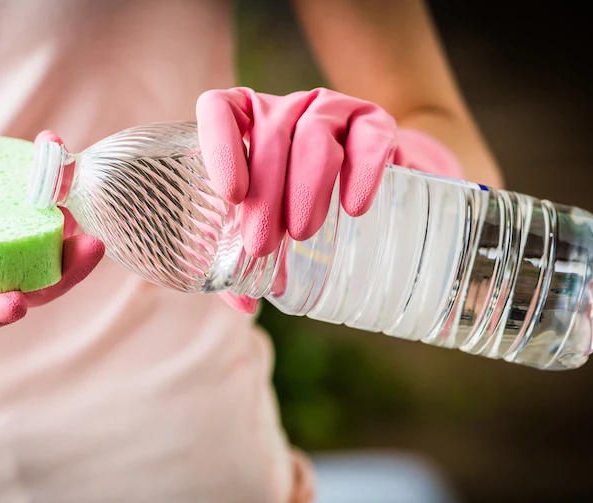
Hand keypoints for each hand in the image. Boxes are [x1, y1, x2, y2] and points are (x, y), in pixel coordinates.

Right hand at [0, 132, 103, 328]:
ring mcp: (2, 236)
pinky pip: (36, 198)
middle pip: (33, 282)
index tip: (15, 302)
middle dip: (67, 270)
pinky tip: (52, 147)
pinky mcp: (10, 208)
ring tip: (72, 184)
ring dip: (69, 217)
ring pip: (45, 241)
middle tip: (90, 247)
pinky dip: (49, 176)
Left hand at [196, 87, 462, 312]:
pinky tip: (354, 206)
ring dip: (306, 184)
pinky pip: (369, 136)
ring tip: (303, 232)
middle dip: (265, 193)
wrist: (365, 187)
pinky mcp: (374, 122)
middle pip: (269, 134)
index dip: (219, 145)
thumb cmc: (295, 209)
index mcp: (242, 126)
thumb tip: (243, 302)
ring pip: (315, 133)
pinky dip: (363, 169)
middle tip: (263, 245)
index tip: (232, 195)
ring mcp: (330, 110)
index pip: (218, 111)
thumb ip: (242, 262)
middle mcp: (283, 110)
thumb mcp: (264, 229)